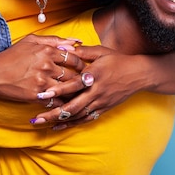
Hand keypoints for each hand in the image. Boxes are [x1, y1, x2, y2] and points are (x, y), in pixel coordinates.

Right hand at [0, 34, 85, 105]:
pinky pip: (57, 100)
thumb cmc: (12, 57)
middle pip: (74, 74)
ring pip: (68, 88)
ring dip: (74, 91)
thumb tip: (74, 41)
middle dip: (81, 79)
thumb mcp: (30, 41)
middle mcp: (46, 65)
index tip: (82, 68)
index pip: (75, 57)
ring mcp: (42, 81)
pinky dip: (63, 101)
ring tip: (79, 93)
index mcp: (47, 50)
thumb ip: (54, 40)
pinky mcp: (37, 95)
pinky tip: (65, 101)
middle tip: (85, 82)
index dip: (81, 64)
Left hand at [31, 46, 151, 126]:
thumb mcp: (101, 51)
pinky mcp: (103, 109)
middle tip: (36, 118)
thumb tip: (63, 48)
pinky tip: (58, 126)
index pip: (74, 85)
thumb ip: (82, 52)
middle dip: (53, 113)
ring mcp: (100, 102)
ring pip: (78, 115)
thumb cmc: (118, 60)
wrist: (138, 75)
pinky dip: (71, 124)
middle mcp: (97, 91)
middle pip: (73, 106)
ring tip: (42, 123)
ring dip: (59, 120)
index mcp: (95, 75)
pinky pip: (85, 119)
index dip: (58, 91)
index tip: (43, 95)